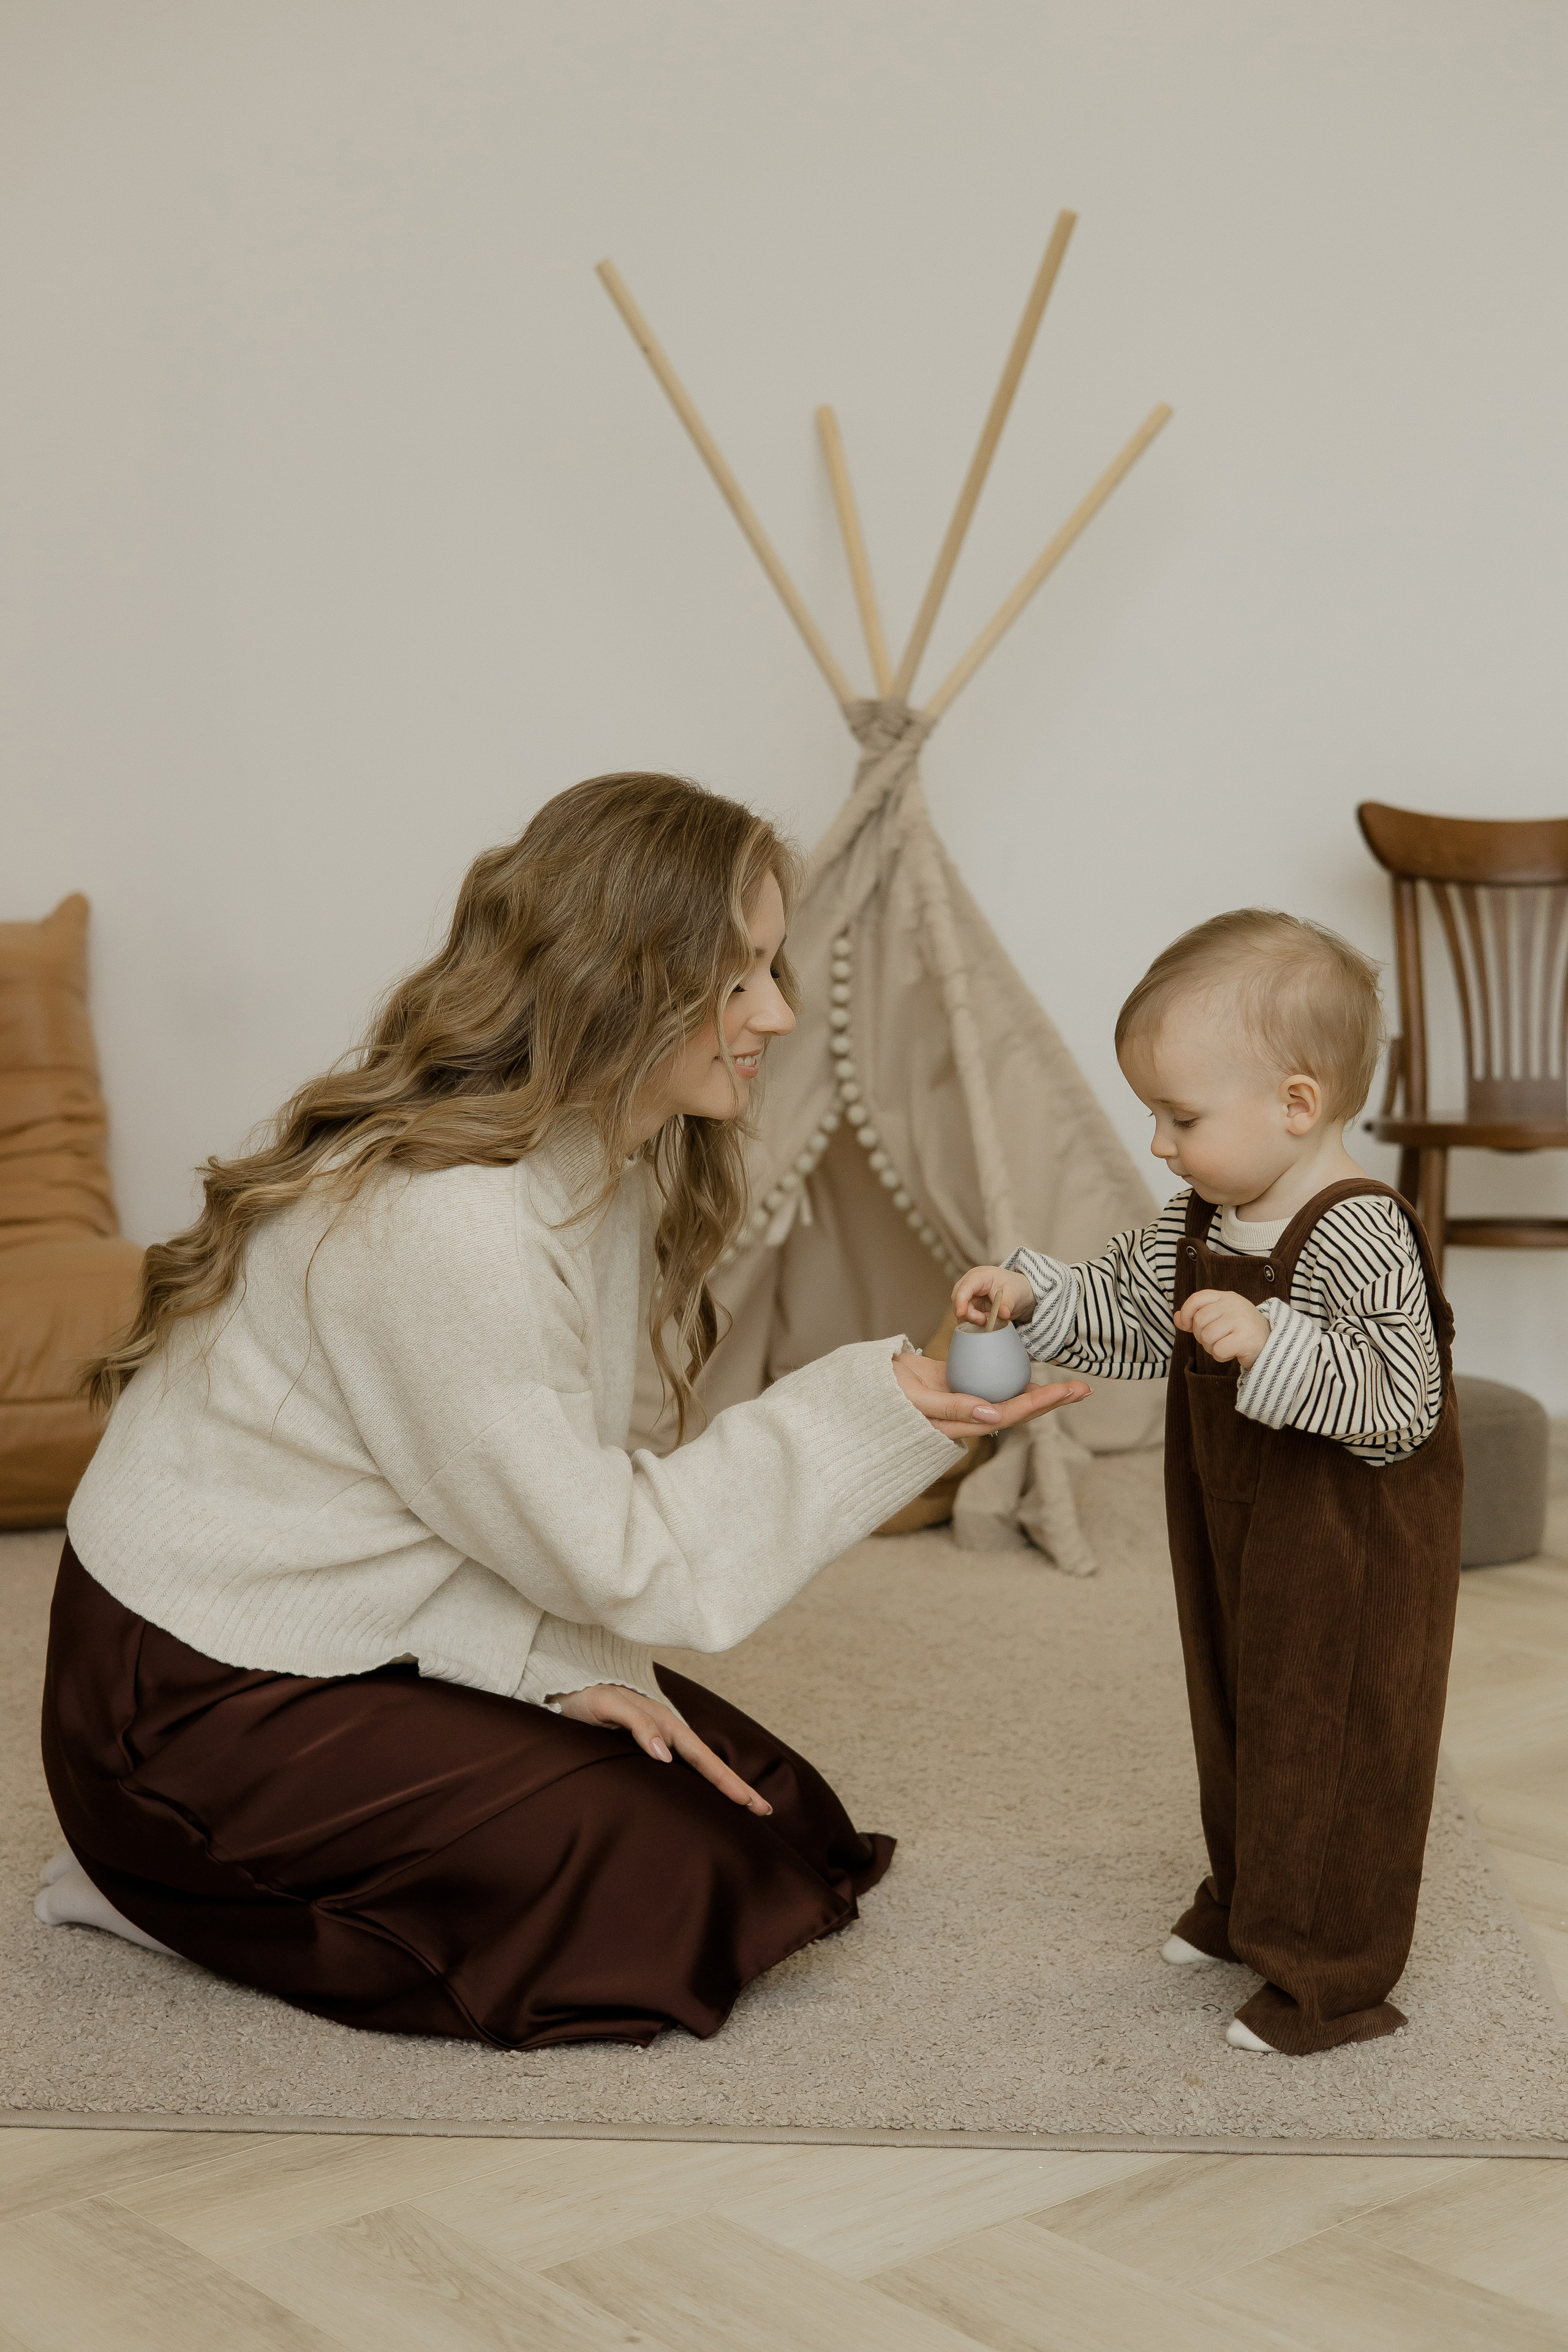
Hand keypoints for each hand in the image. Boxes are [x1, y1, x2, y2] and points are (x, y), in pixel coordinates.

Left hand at [554, 1683, 772, 1814]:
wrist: (568, 1685)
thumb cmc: (587, 1695)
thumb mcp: (609, 1706)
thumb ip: (638, 1725)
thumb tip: (666, 1755)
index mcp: (664, 1723)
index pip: (702, 1757)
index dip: (726, 1780)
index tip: (748, 1801)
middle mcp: (668, 1732)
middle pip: (709, 1764)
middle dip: (736, 1787)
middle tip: (764, 1810)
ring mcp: (661, 1739)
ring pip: (699, 1766)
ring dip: (723, 1784)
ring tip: (746, 1803)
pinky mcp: (648, 1746)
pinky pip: (683, 1767)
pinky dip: (701, 1780)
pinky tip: (706, 1794)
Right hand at [893, 1347, 1088, 1441]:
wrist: (859, 1383)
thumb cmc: (882, 1394)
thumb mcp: (914, 1400)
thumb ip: (951, 1408)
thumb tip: (992, 1414)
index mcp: (959, 1423)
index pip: (1006, 1414)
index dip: (1037, 1404)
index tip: (1063, 1392)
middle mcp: (965, 1416)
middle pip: (1016, 1409)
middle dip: (1050, 1400)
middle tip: (1084, 1388)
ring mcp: (961, 1400)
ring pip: (1006, 1396)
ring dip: (1036, 1391)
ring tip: (1068, 1384)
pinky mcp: (953, 1385)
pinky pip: (987, 1381)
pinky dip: (1009, 1376)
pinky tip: (1028, 1369)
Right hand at [952, 1265, 1035, 1328]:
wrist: (1019, 1293)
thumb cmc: (1015, 1287)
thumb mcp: (1015, 1293)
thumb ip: (1007, 1303)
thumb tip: (1002, 1314)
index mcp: (979, 1276)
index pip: (965, 1287)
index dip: (960, 1300)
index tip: (961, 1314)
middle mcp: (970, 1285)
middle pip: (958, 1299)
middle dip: (968, 1313)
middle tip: (984, 1321)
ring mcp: (969, 1296)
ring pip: (961, 1311)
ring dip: (972, 1320)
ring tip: (990, 1320)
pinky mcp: (971, 1308)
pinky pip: (966, 1318)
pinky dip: (974, 1323)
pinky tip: (987, 1321)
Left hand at [1174, 1288, 1270, 1369]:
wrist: (1270, 1344)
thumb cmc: (1240, 1331)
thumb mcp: (1219, 1318)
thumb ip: (1197, 1316)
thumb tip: (1177, 1318)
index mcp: (1226, 1296)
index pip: (1197, 1299)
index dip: (1186, 1313)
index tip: (1185, 1325)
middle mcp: (1234, 1304)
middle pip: (1199, 1321)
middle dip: (1201, 1336)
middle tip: (1217, 1339)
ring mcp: (1241, 1320)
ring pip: (1207, 1337)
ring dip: (1211, 1348)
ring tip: (1226, 1345)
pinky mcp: (1246, 1338)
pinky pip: (1218, 1350)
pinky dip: (1221, 1356)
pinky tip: (1233, 1352)